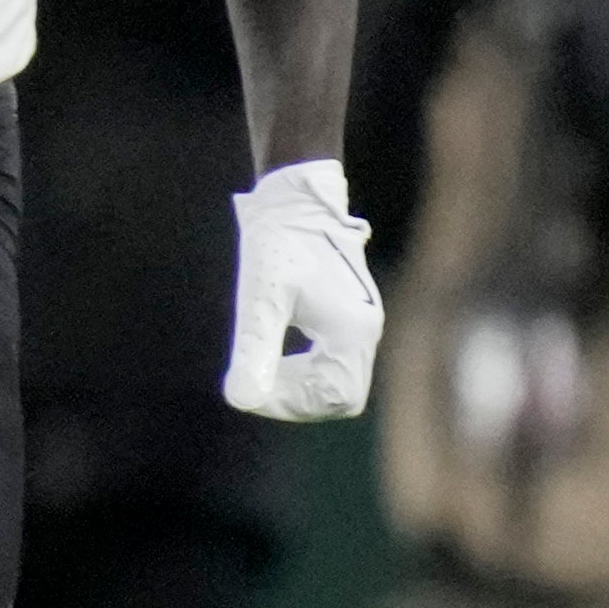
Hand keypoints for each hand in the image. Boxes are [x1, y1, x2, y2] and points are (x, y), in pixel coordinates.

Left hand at [223, 158, 378, 419]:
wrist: (296, 204)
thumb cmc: (277, 244)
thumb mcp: (261, 297)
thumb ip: (254, 349)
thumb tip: (241, 400)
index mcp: (353, 330)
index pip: (335, 396)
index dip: (292, 403)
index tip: (252, 387)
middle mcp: (367, 332)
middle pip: (342, 396)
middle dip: (298, 400)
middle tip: (255, 380)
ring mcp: (363, 326)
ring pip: (341, 382)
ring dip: (302, 387)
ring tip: (262, 368)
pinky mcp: (351, 321)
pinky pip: (336, 364)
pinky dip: (307, 373)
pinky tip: (275, 358)